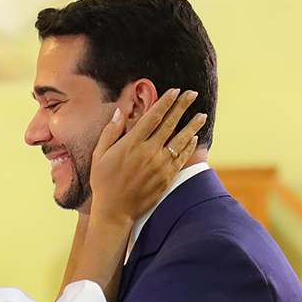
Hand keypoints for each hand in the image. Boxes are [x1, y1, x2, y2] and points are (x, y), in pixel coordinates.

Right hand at [88, 89, 206, 224]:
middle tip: (192, 94)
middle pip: (169, 124)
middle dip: (182, 107)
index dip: (165, 102)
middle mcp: (148, 152)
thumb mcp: (99, 155)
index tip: (175, 91)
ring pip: (180, 140)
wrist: (115, 211)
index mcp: (131, 144)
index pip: (153, 117)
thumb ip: (110, 132)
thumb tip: (119, 112)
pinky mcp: (166, 178)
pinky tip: (194, 138)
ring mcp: (160, 165)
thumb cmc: (104, 182)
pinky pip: (181, 158)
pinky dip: (189, 147)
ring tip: (202, 115)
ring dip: (192, 126)